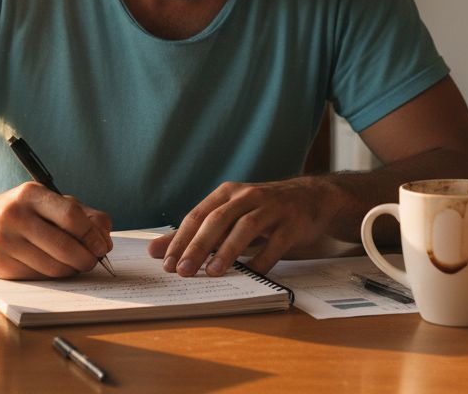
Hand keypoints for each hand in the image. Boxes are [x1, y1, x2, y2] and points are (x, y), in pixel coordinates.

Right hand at [0, 182, 112, 278]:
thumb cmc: (17, 212)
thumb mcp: (45, 201)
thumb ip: (80, 213)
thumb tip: (105, 235)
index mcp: (31, 194)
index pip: (71, 216)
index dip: (92, 234)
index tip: (102, 245)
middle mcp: (15, 216)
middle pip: (64, 246)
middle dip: (86, 258)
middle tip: (93, 261)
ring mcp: (5, 242)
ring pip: (53, 266)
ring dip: (71, 270)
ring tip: (75, 265)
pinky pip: (37, 277)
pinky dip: (53, 276)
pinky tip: (54, 268)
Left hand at [147, 177, 335, 276]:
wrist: (312, 198)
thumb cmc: (263, 210)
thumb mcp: (228, 216)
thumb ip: (194, 234)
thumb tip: (155, 251)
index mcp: (227, 194)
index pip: (197, 215)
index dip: (180, 239)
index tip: (165, 263)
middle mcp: (247, 196)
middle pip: (217, 220)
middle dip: (198, 246)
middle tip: (182, 270)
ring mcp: (272, 208)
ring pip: (245, 227)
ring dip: (227, 251)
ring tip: (212, 272)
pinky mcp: (292, 223)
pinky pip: (276, 243)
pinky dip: (263, 259)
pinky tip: (252, 274)